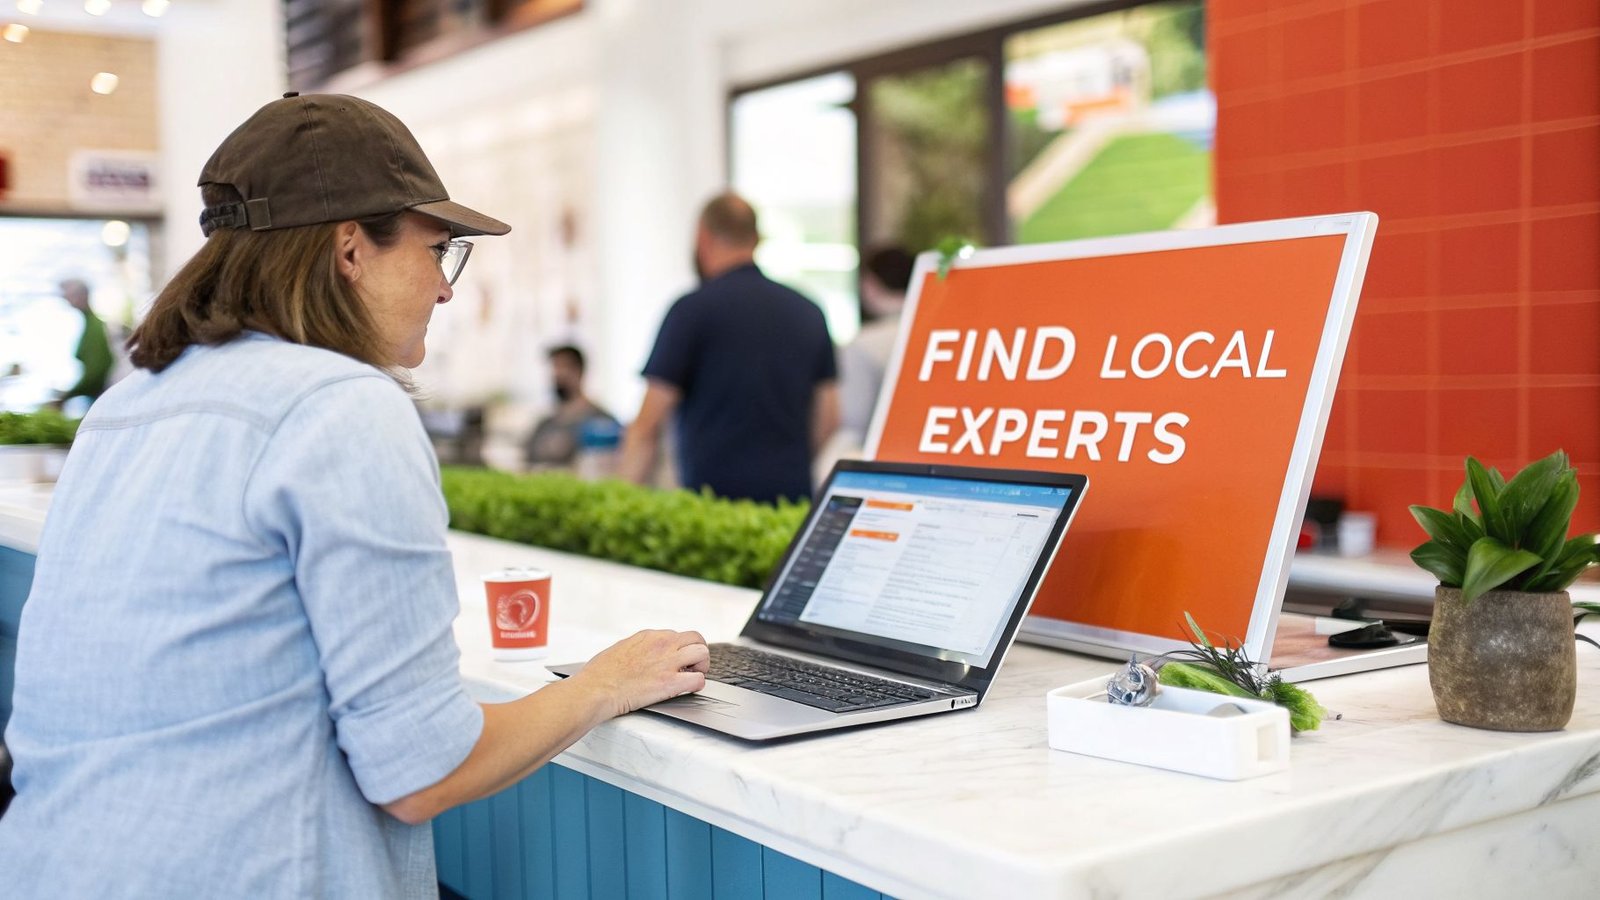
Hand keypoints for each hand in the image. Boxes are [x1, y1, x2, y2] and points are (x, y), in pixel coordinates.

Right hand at [572, 629, 708, 719]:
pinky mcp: (670, 682)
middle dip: (697, 652)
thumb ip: (637, 649)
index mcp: (649, 636)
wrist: (595, 690)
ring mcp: (668, 661)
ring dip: (701, 666)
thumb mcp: (620, 649)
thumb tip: (642, 656)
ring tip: (692, 676)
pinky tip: (688, 689)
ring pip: (702, 653)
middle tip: (691, 666)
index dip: (678, 650)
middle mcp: (662, 643)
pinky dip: (696, 685)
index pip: (676, 636)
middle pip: (696, 638)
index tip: (674, 661)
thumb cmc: (600, 674)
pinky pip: (698, 679)